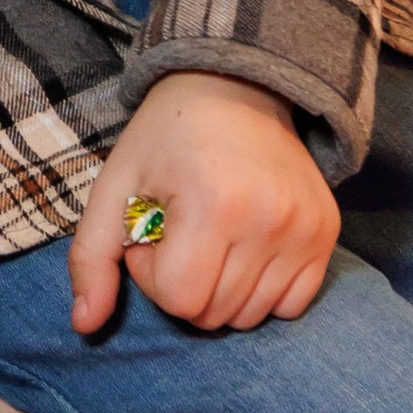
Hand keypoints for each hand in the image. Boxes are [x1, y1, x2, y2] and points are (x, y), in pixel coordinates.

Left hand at [69, 70, 338, 336]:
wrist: (236, 87)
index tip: (153, 229)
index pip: (179, 298)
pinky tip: (246, 247)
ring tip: (210, 234)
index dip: (152, 273)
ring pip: (251, 316)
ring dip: (220, 288)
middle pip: (215, 314)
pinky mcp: (328, 233)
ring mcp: (306, 228)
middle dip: (183, 282)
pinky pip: (291, 305)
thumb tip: (85, 325)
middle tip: (180, 231)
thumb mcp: (115, 186)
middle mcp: (270, 219)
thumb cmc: (166, 137)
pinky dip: (262, 291)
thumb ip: (92, 257)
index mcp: (214, 203)